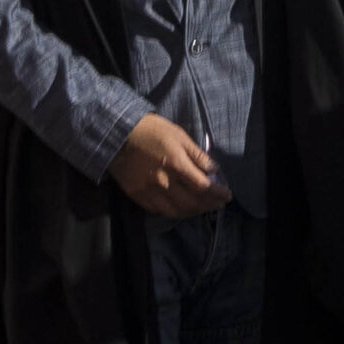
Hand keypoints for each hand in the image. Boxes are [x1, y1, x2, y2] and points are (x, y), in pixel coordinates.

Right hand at [113, 112, 227, 216]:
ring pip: (176, 211)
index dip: (217, 194)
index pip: (202, 186)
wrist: (116, 135)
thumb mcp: (178, 135)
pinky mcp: (137, 196)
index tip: (227, 195)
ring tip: (202, 208)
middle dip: (209, 205)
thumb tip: (214, 170)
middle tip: (218, 204)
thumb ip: (197, 155)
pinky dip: (174, 212)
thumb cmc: (151, 130)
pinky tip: (181, 208)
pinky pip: (159, 211)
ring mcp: (149, 191)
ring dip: (193, 212)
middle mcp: (164, 181)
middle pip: (192, 202)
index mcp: (176, 164)